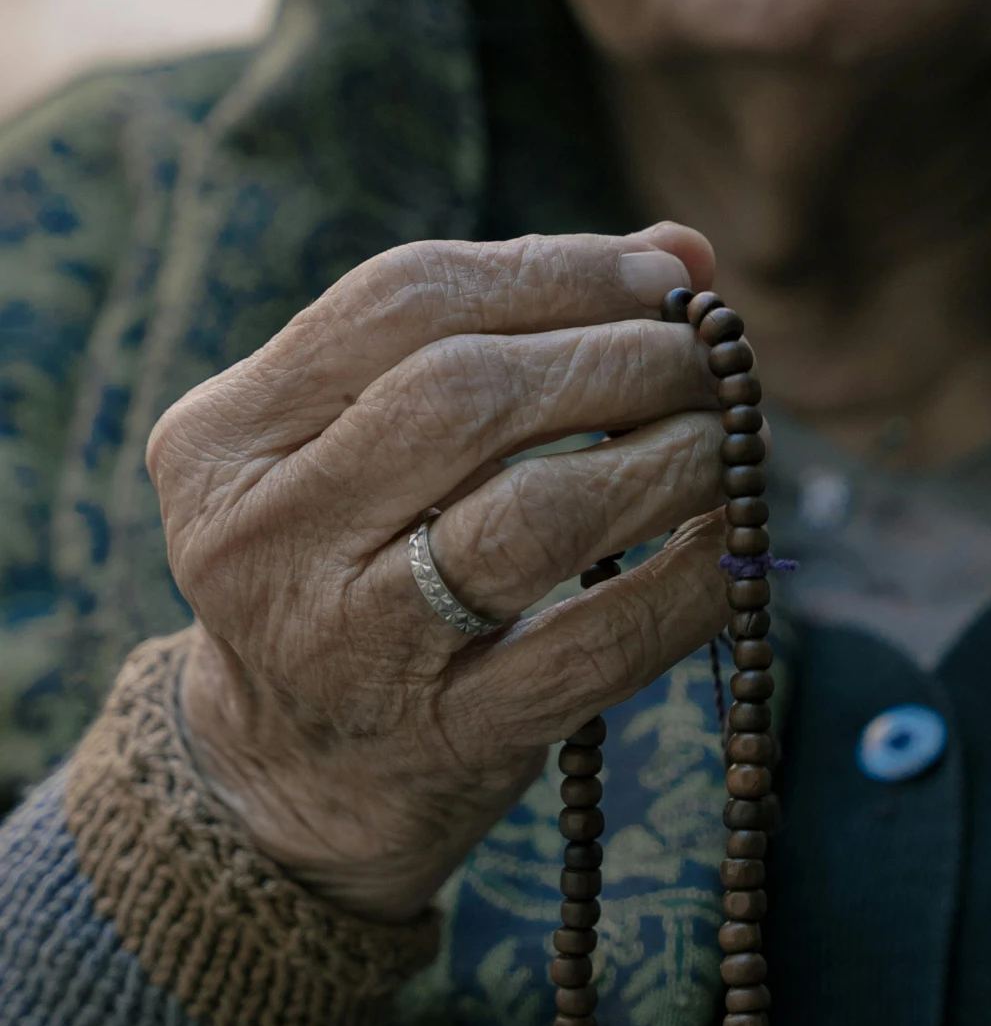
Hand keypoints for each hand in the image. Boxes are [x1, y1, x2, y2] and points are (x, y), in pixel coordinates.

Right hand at [147, 223, 727, 920]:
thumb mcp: (366, 433)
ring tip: (730, 435)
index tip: (664, 272)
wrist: (290, 777)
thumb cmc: (354, 554)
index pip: (400, 300)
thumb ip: (503, 324)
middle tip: (710, 358)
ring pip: (537, 512)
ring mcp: (352, 649)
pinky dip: (692, 576)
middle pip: (466, 393)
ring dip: (669, 454)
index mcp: (222, 438)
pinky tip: (733, 535)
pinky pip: (602, 641)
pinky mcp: (450, 737)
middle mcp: (265, 540)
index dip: (553, 269)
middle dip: (620, 355)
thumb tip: (681, 248)